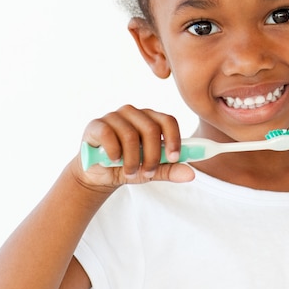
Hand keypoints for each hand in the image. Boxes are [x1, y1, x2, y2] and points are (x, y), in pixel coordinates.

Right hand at [73, 105, 194, 188]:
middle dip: (152, 156)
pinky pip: (109, 135)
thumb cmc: (128, 166)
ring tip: (130, 173)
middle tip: (148, 173)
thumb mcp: (151, 171)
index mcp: (150, 119)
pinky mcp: (96, 124)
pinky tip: (114, 161)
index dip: (174, 139)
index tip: (174, 158)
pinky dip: (114, 153)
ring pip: (130, 135)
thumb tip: (191, 174)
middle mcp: (134, 113)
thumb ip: (170, 170)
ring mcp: (114, 116)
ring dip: (132, 160)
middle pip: (151, 129)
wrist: (99, 174)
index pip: (168, 121)